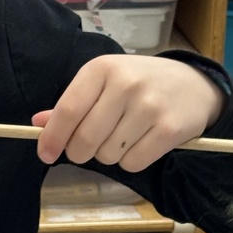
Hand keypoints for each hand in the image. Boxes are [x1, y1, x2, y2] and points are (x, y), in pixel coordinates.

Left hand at [33, 54, 227, 171]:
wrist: (194, 84)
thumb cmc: (139, 82)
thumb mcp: (104, 81)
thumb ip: (72, 103)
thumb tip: (38, 123)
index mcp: (102, 69)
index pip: (68, 110)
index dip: (52, 137)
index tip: (44, 154)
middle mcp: (125, 85)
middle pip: (85, 138)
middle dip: (79, 151)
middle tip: (87, 148)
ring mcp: (149, 106)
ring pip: (107, 154)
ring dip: (108, 155)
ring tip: (121, 136)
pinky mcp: (170, 129)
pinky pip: (133, 163)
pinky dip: (130, 161)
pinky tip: (140, 143)